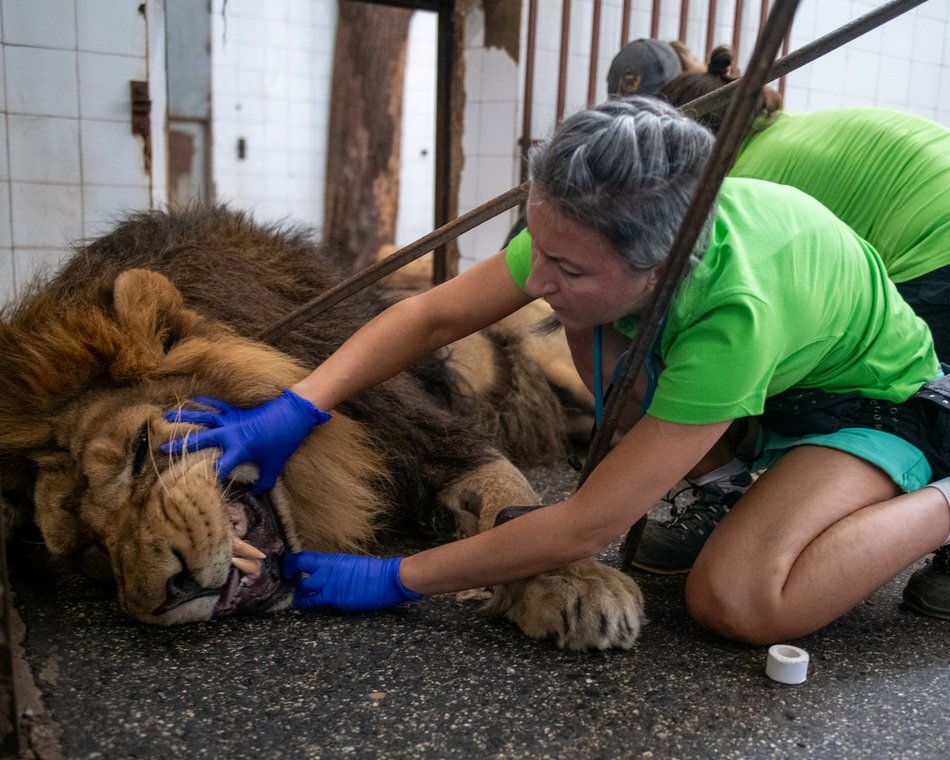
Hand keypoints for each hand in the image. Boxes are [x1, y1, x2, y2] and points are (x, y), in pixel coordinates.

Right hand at [161, 389, 330, 492]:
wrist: (293, 414)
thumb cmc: (283, 441)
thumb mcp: (275, 465)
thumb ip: (265, 481)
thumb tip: (257, 493)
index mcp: (239, 449)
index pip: (219, 466)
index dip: (207, 475)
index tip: (195, 484)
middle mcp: (230, 434)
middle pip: (201, 439)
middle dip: (181, 445)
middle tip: (161, 449)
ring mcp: (231, 420)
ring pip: (203, 418)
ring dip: (184, 417)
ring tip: (165, 417)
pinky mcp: (236, 411)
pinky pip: (216, 405)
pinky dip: (204, 402)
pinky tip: (190, 400)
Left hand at [281, 552, 421, 610]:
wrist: (388, 578)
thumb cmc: (374, 571)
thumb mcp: (349, 563)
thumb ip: (335, 567)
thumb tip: (325, 571)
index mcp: (331, 559)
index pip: (303, 558)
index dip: (290, 563)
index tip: (284, 567)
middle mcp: (326, 570)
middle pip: (299, 572)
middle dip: (289, 577)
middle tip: (284, 583)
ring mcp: (329, 584)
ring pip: (303, 589)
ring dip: (296, 594)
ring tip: (292, 597)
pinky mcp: (335, 598)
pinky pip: (315, 602)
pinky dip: (306, 603)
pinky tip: (301, 605)